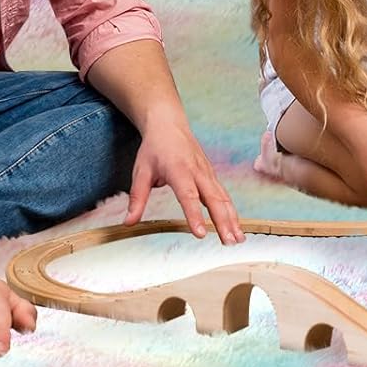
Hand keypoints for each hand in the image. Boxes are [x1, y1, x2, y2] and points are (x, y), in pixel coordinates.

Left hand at [125, 118, 244, 243]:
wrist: (169, 124)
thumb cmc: (154, 148)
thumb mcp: (141, 171)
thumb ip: (137, 198)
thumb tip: (129, 222)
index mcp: (179, 169)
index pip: (188, 196)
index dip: (195, 215)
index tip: (201, 233)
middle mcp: (197, 171)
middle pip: (214, 198)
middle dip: (223, 221)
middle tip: (229, 242)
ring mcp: (207, 173)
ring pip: (223, 197)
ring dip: (232, 218)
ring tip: (238, 239)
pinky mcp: (211, 175)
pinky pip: (224, 194)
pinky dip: (232, 211)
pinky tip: (235, 226)